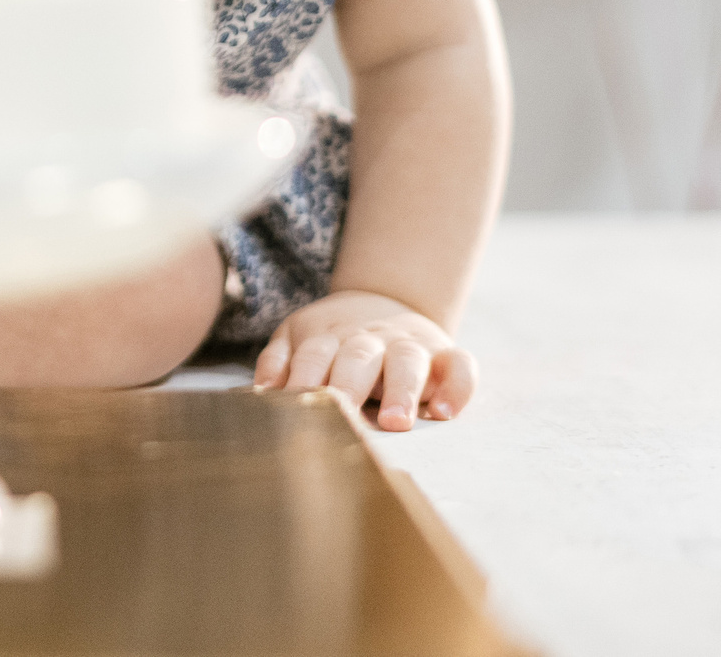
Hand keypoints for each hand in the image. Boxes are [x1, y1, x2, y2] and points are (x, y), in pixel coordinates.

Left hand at [251, 289, 474, 430]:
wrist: (382, 300)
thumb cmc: (333, 336)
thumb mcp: (298, 337)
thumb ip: (279, 362)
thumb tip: (259, 391)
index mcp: (329, 336)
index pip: (313, 356)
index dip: (305, 379)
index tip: (297, 404)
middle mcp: (370, 340)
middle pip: (359, 358)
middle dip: (351, 384)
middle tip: (344, 413)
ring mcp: (409, 345)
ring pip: (409, 361)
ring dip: (403, 389)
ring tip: (396, 421)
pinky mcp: (445, 353)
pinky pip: (461, 366)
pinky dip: (458, 387)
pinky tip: (445, 412)